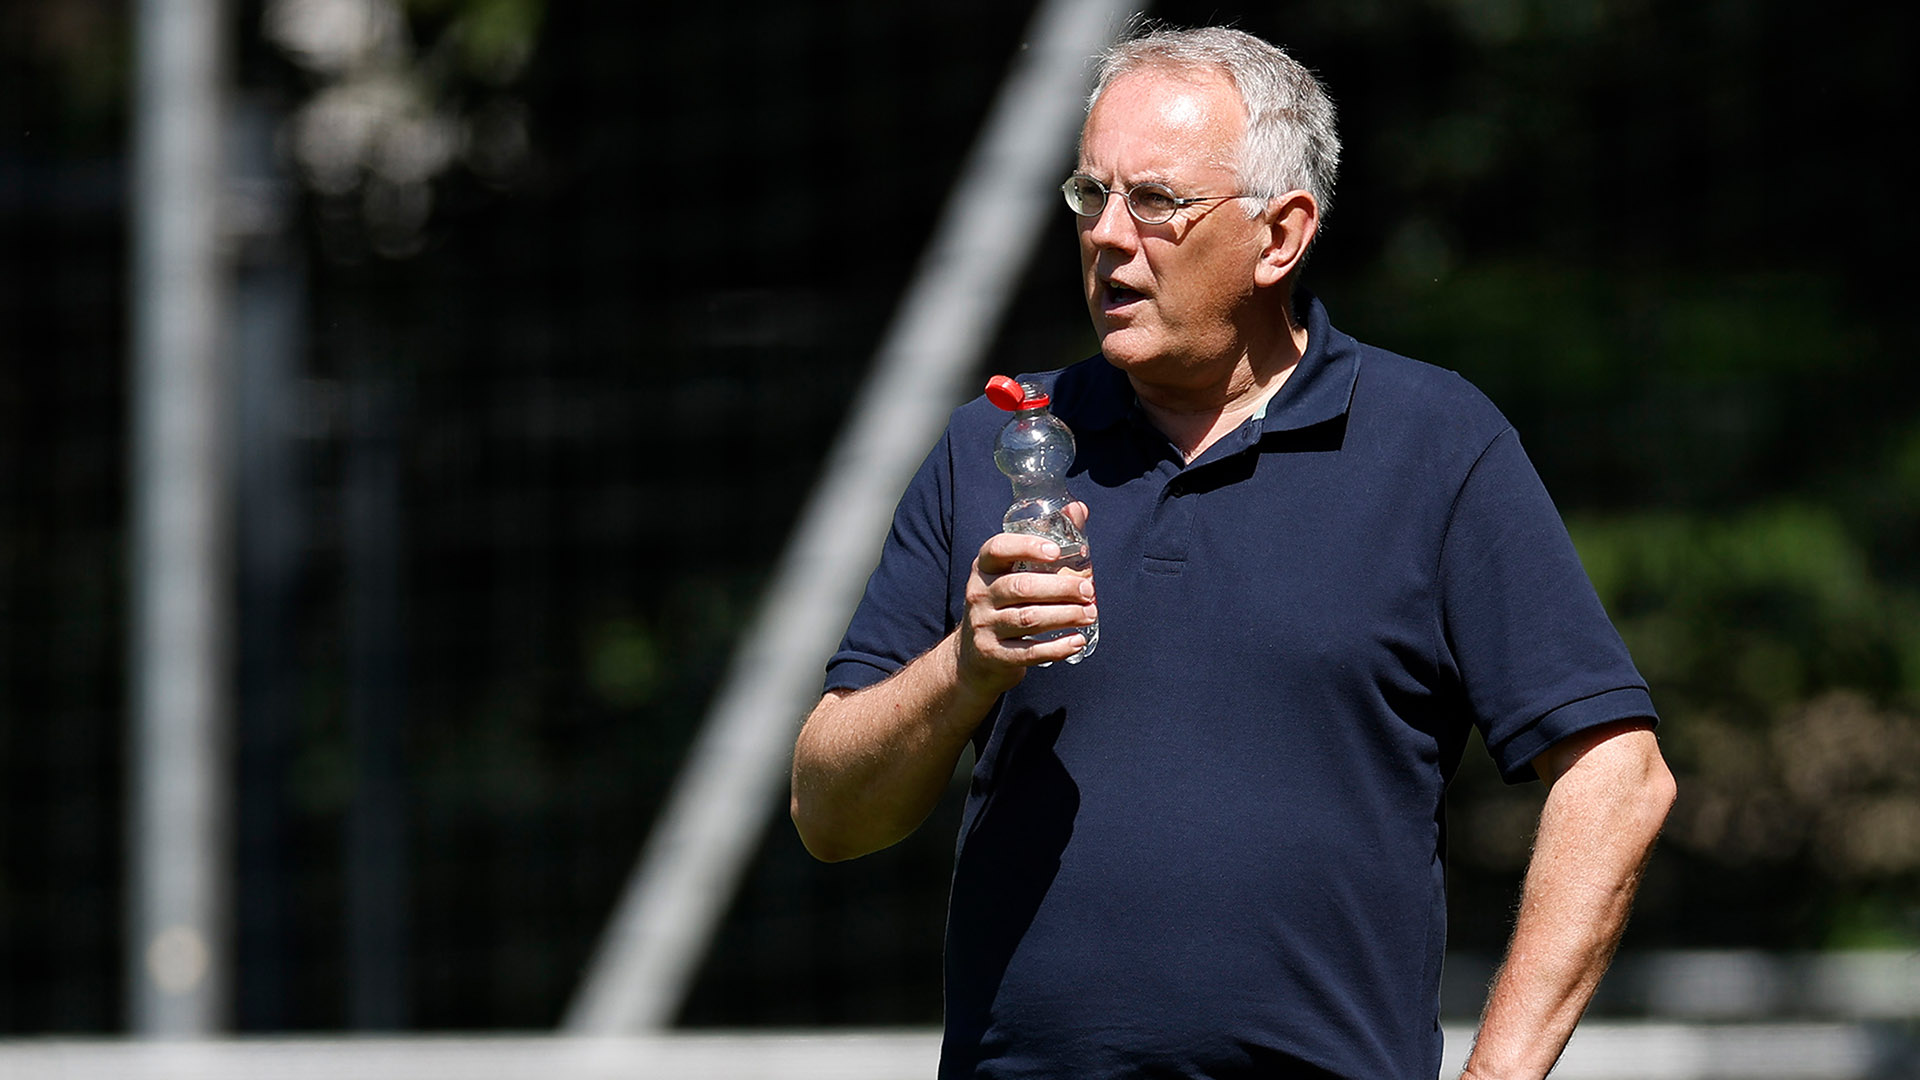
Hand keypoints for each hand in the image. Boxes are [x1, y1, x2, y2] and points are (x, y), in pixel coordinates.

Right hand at [957, 503, 1095, 692]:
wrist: (973, 657)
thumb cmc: (1003, 604)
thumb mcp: (1012, 573)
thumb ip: (1044, 543)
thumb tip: (1078, 508)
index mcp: (984, 568)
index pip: (997, 549)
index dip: (1026, 547)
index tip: (1056, 551)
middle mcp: (979, 594)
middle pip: (1021, 587)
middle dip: (1060, 588)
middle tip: (1089, 590)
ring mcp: (984, 626)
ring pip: (1028, 619)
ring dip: (1064, 616)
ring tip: (1090, 614)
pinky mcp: (994, 654)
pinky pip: (1028, 652)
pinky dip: (1056, 648)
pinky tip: (1077, 641)